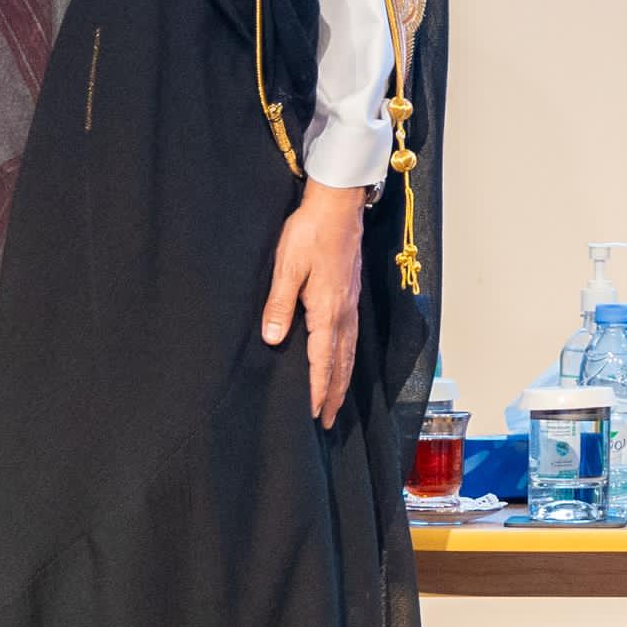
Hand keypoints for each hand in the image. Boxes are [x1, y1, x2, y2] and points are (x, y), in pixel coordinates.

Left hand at [261, 181, 369, 425]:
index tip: (316, 414)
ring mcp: (351, 303)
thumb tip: (274, 339)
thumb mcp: (286, 267)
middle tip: (331, 421)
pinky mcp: (350, 294)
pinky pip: (352, 336)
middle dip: (336, 393)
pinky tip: (345, 360)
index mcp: (326, 309)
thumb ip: (279, 304)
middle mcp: (344, 312)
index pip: (323, 359)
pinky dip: (348, 357)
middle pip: (342, 362)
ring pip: (350, 351)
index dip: (319, 389)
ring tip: (339, 400)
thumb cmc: (308, 233)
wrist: (338, 205)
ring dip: (344, 379)